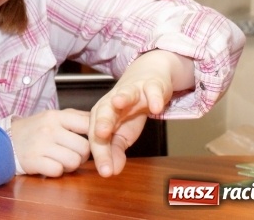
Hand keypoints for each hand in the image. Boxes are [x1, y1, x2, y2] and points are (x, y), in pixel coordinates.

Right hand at [10, 109, 90, 176]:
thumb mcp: (52, 117)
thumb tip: (100, 122)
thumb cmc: (35, 130)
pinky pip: (58, 171)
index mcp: (56, 116)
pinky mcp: (34, 161)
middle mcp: (49, 129)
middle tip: (73, 154)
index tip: (92, 142)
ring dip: (71, 165)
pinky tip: (50, 165)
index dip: (95, 136)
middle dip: (82, 155)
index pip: (88, 124)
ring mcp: (41, 145)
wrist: (5, 140)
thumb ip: (75, 118)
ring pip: (74, 161)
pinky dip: (57, 171)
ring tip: (62, 160)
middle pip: (84, 148)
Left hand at [89, 50, 193, 176]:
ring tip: (117, 103)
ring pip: (124, 94)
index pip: (97, 137)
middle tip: (101, 134)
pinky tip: (155, 107)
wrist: (147, 80)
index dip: (101, 155)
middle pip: (103, 112)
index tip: (106, 172)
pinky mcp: (150, 85)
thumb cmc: (130, 109)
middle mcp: (112, 103)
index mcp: (102, 116)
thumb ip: (115, 151)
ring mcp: (131, 92)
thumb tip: (111, 171)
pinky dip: (154, 97)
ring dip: (121, 98)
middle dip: (102, 123)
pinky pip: (152, 90)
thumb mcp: (122, 133)